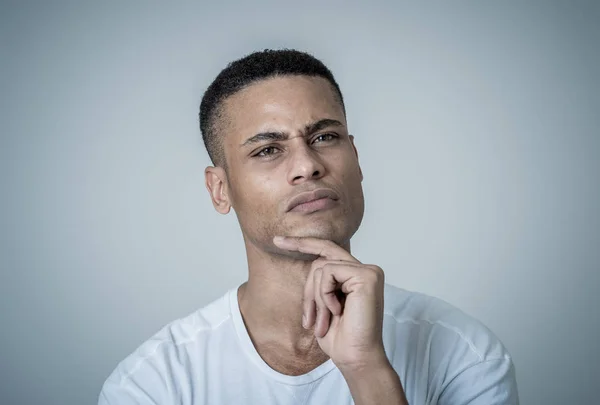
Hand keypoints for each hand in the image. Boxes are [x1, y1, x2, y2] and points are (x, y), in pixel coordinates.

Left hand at [273, 236, 387, 371]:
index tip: (277, 240)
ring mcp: (369, 271)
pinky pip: (328, 272)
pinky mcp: (367, 275)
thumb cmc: (339, 338)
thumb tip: (311, 261)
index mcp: (356, 275)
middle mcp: (366, 269)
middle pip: (320, 260)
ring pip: (322, 267)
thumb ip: (320, 282)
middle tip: (309, 320)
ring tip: (323, 321)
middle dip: (308, 290)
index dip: (302, 243)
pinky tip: (337, 311)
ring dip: (316, 298)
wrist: (354, 358)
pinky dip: (324, 295)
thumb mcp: (322, 304)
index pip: (327, 249)